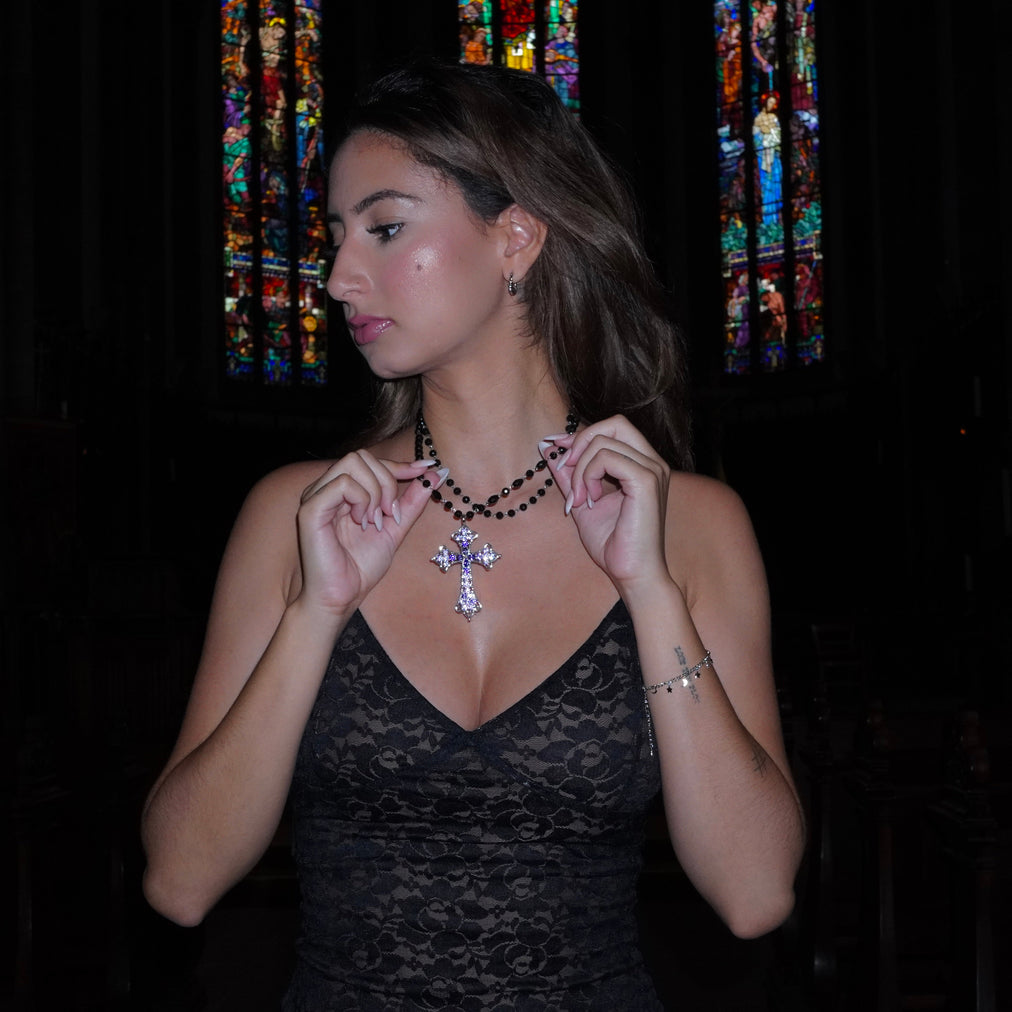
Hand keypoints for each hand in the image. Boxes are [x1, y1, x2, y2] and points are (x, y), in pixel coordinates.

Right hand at [295, 451, 436, 613]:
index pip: (370, 461)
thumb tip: (436, 474)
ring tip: (374, 521)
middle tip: (389, 514)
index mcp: (342, 491)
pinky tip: (362, 522)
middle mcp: (325, 489)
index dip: (399, 464)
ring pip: (352, 463)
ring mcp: (316, 496)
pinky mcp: (310, 509)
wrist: (341, 597)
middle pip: (361, 456)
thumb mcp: (395, 529)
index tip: (426, 469)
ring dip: (375, 491)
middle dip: (386, 480)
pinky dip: (361, 499)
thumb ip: (412, 501)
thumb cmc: (360, 567)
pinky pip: (342, 483)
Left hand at [541, 416, 672, 594]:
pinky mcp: (647, 481)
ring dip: (580, 468)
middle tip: (567, 469)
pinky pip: (607, 457)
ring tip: (581, 498)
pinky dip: (588, 475)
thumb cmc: (613, 544)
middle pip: (615, 423)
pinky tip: (590, 500)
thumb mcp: (582, 501)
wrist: (631, 574)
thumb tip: (548, 448)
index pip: (613, 429)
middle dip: (581, 441)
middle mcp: (652, 462)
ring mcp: (652, 470)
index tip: (556, 452)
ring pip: (605, 441)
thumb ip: (568, 474)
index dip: (580, 436)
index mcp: (642, 465)